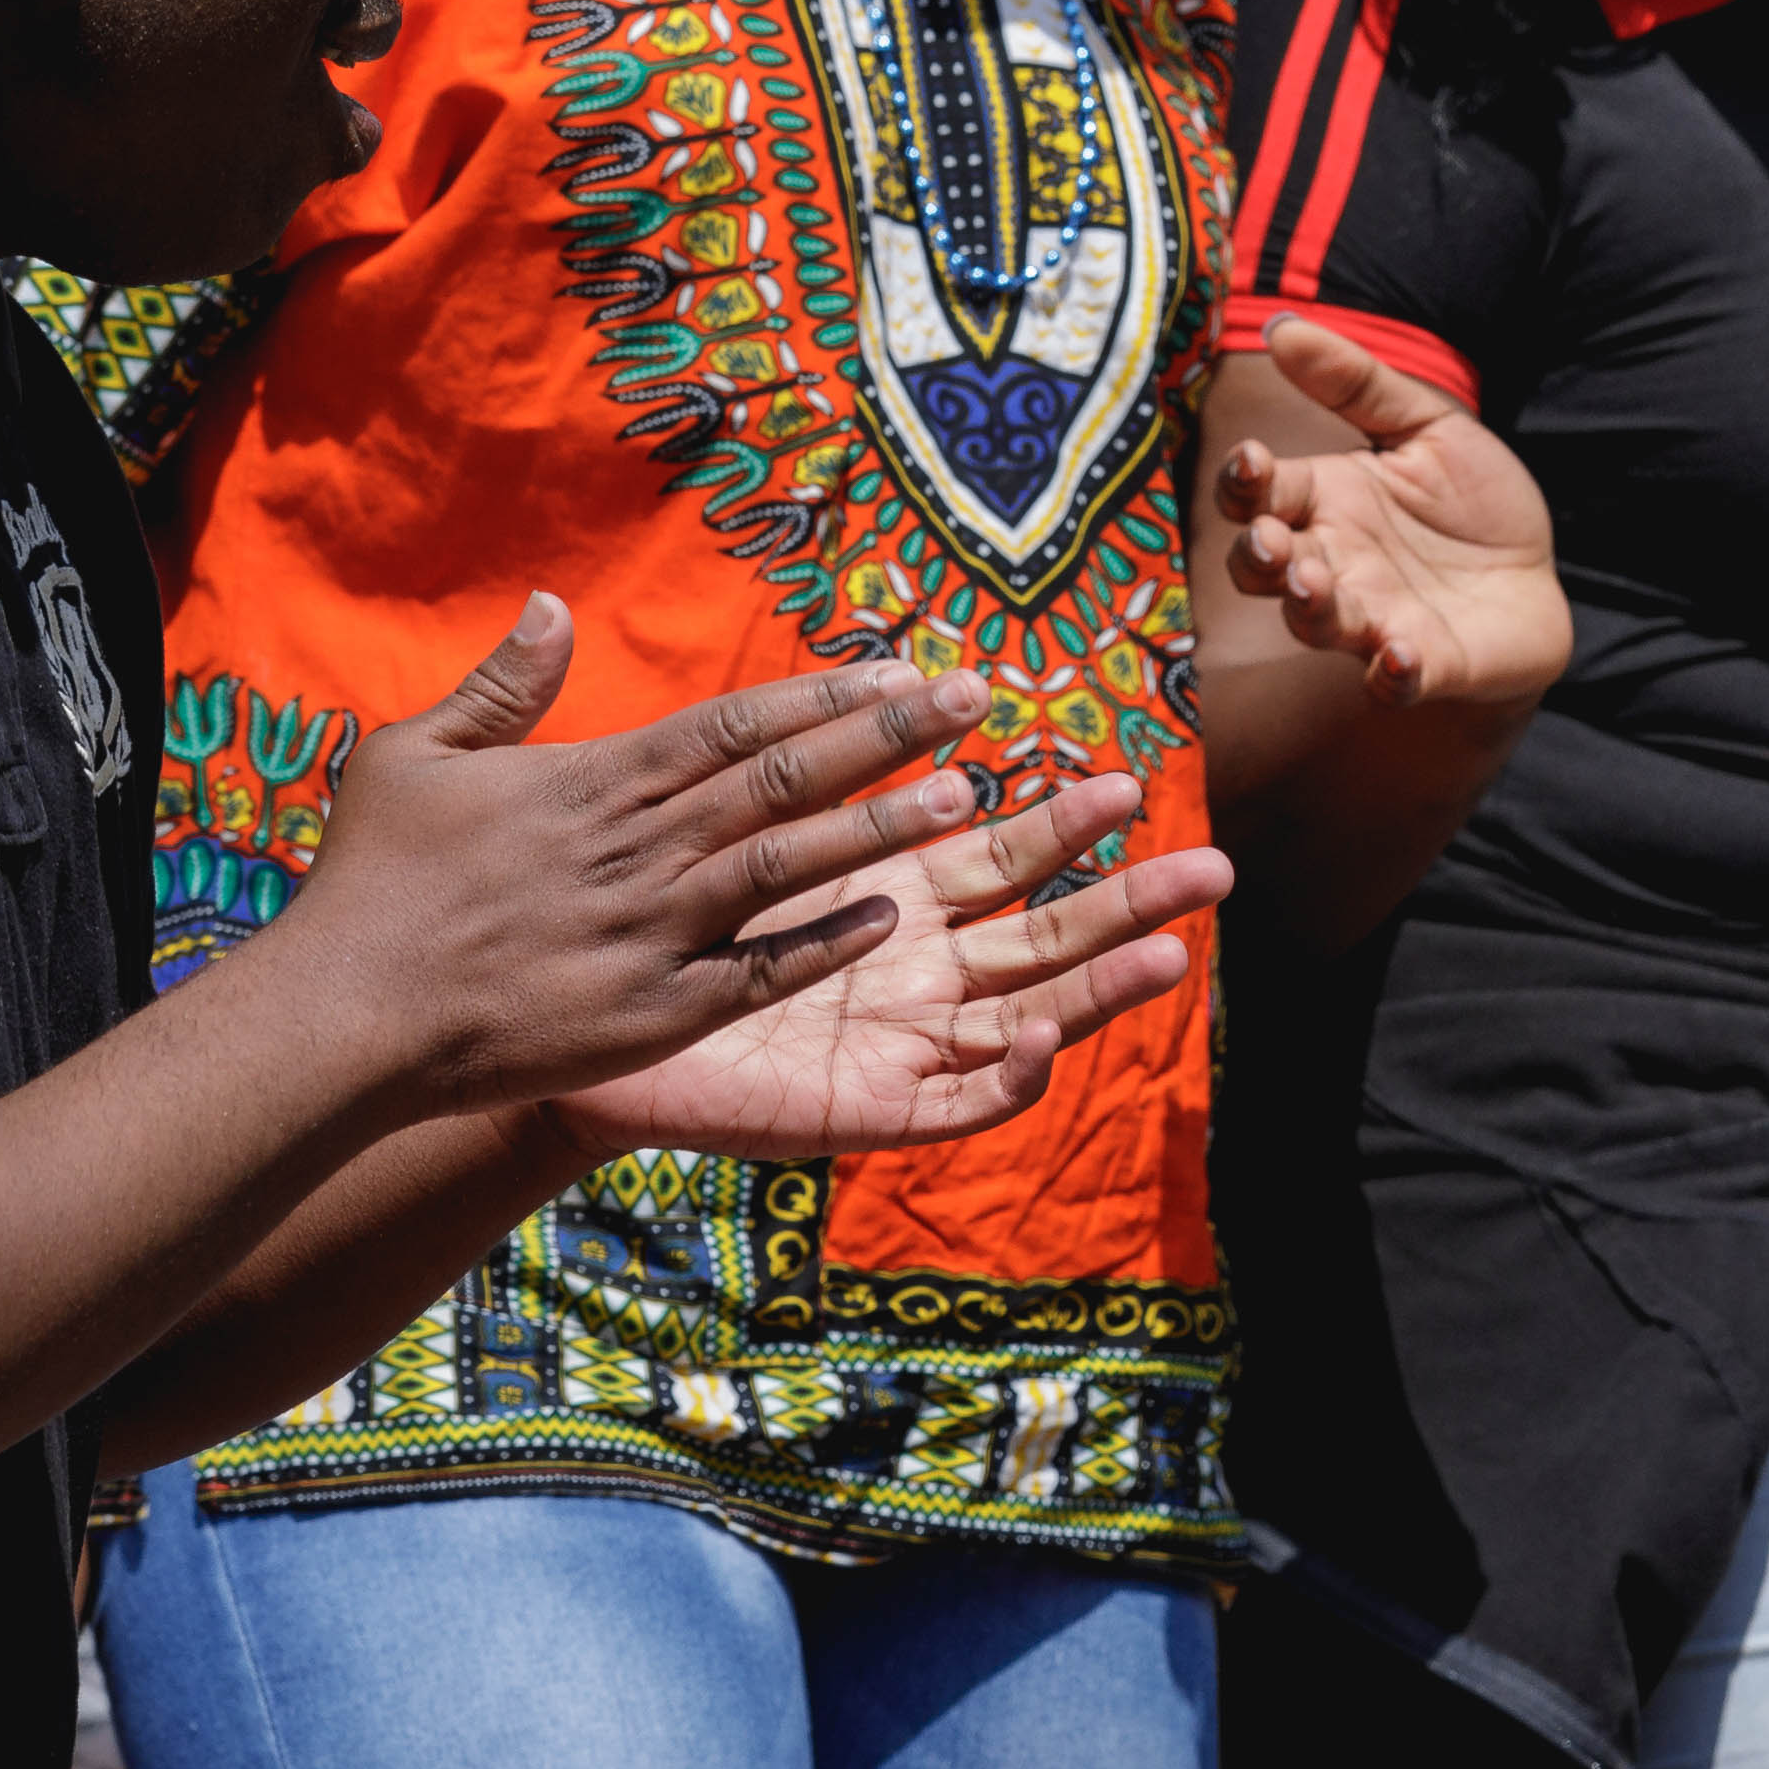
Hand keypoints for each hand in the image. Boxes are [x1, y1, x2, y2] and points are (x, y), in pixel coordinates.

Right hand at [263, 606, 1009, 1124]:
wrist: (340, 1016)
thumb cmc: (371, 884)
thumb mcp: (414, 756)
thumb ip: (501, 684)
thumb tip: (553, 601)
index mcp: (592, 782)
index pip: (735, 723)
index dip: (826, 694)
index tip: (906, 667)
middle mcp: (636, 849)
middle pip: (782, 778)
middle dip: (885, 735)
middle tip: (979, 698)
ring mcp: (649, 932)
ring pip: (787, 865)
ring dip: (879, 827)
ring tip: (967, 793)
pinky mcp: (651, 1011)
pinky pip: (756, 973)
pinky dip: (821, 943)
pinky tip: (890, 916)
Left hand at [544, 767, 1227, 1162]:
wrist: (556, 1037)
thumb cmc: (622, 930)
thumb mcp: (693, 829)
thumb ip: (750, 752)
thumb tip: (820, 656)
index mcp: (885, 898)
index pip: (1001, 856)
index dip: (1063, 825)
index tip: (1124, 781)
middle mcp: (909, 971)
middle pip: (1047, 935)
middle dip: (1131, 902)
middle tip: (1212, 867)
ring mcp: (894, 1045)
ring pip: (1029, 1017)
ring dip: (1102, 988)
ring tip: (1175, 953)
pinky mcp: (860, 1111)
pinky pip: (954, 1103)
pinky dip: (1006, 1078)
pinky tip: (1043, 1039)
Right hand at [1215, 317, 1562, 708]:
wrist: (1537, 574)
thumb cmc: (1470, 501)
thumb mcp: (1428, 427)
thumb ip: (1358, 383)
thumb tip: (1284, 325)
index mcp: (1324, 502)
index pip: (1258, 494)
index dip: (1244, 481)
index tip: (1252, 460)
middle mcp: (1332, 565)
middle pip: (1264, 569)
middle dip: (1258, 556)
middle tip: (1269, 539)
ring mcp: (1373, 619)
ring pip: (1315, 623)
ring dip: (1309, 607)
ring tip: (1316, 584)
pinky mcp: (1426, 665)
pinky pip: (1395, 680)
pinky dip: (1393, 673)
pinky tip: (1400, 654)